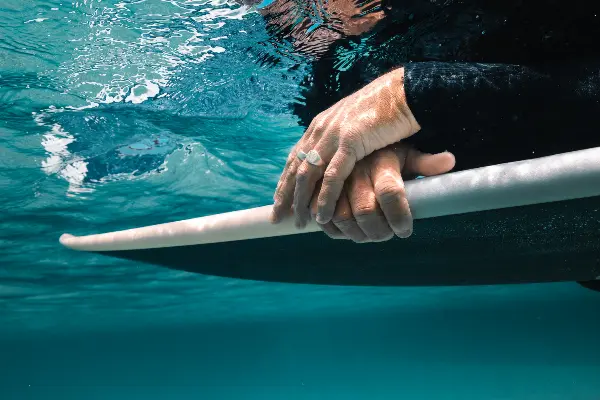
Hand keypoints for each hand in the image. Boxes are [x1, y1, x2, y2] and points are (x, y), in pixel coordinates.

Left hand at [270, 67, 420, 226]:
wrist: (405, 93)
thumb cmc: (385, 111)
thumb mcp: (355, 126)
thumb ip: (342, 141)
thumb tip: (339, 161)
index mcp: (320, 125)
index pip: (295, 157)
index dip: (285, 181)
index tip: (279, 202)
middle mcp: (321, 129)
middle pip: (296, 168)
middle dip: (286, 195)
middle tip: (278, 217)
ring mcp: (333, 135)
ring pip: (308, 174)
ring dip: (302, 201)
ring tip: (299, 222)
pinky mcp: (350, 141)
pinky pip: (333, 176)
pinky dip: (325, 197)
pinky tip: (322, 214)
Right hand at [309, 144, 454, 241]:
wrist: (353, 125)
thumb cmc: (385, 146)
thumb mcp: (407, 151)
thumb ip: (425, 162)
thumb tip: (450, 160)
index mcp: (381, 159)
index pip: (391, 192)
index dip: (400, 217)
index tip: (405, 231)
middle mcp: (356, 167)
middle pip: (365, 210)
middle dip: (377, 232)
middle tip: (384, 237)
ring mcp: (333, 176)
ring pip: (339, 215)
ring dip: (354, 233)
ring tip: (364, 238)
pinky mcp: (317, 182)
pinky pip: (318, 212)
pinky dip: (329, 227)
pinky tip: (342, 231)